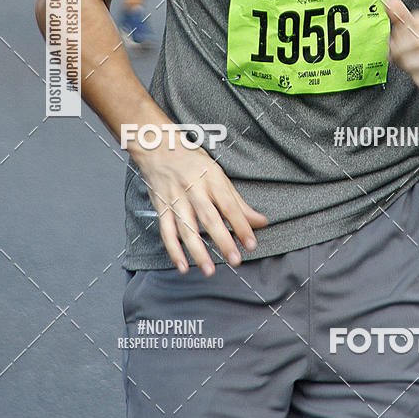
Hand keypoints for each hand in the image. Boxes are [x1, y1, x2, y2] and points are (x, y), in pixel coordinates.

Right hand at [128, 131, 267, 276]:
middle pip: (209, 218)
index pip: (229, 205)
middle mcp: (193, 188)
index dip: (241, 225)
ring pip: (187, 228)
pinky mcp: (161, 207)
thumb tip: (261, 221)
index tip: (251, 244)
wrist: (157, 147)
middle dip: (223, 241)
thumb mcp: (218, 174)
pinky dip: (173, 250)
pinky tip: (182, 266)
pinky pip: (166, 231)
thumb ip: (238, 202)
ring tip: (209, 270)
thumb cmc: (192, 161)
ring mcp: (175, 198)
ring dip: (198, 251)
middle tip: (235, 260)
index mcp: (211, 178)